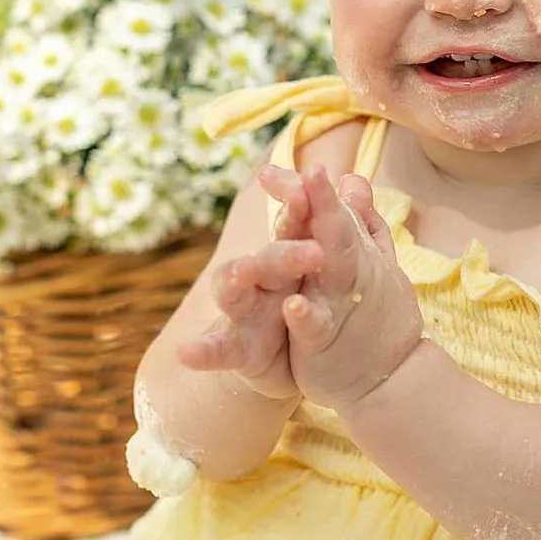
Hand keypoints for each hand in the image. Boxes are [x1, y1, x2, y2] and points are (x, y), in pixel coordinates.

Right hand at [174, 166, 326, 400]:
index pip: (294, 223)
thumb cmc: (306, 308)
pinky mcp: (236, 349)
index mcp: (290, 257)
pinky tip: (185, 353)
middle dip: (286, 249)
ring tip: (243, 271)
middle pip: (270, 255)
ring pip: (234, 290)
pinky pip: (217, 349)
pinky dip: (201, 350)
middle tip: (313, 250)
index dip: (302, 201)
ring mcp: (245, 312)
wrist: (292, 365)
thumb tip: (354, 179)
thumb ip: (342, 226)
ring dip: (236, 277)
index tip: (315, 174)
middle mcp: (263, 279)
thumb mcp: (331, 271)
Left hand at [274, 166, 425, 409]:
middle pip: (337, 232)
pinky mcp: (325, 341)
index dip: (315, 190)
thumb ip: (361, 222)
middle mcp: (347, 273)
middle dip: (324, 202)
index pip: (333, 213)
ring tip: (296, 218)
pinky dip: (306, 316)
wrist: (392, 380)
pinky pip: (315, 327)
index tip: (284, 166)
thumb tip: (353, 179)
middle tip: (311, 172)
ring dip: (313, 246)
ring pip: (329, 272)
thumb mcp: (370, 266)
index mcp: (352, 253)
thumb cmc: (376, 317)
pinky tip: (292, 305)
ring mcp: (338, 305)